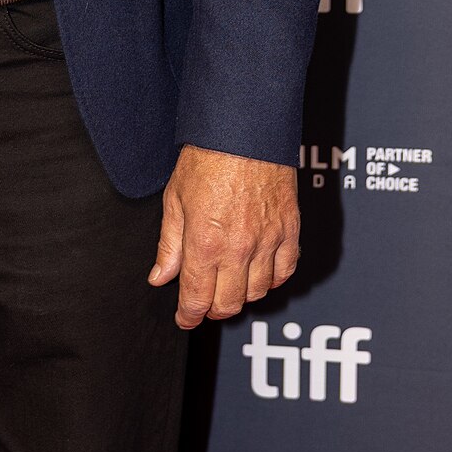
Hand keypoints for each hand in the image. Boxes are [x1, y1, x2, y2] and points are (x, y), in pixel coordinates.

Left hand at [149, 145, 296, 329]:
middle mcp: (239, 249)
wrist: (245, 131)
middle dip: (211, 309)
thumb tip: (160, 277)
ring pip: (257, 292)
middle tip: (203, 303)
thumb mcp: (175, 201)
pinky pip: (285, 271)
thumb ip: (169, 245)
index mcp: (205, 243)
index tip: (185, 319)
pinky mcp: (290, 230)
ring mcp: (268, 241)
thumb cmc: (207, 159)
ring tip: (228, 285)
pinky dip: (272, 280)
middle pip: (228, 303)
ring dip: (240, 296)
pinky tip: (259, 273)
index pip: (196, 299)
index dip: (188, 316)